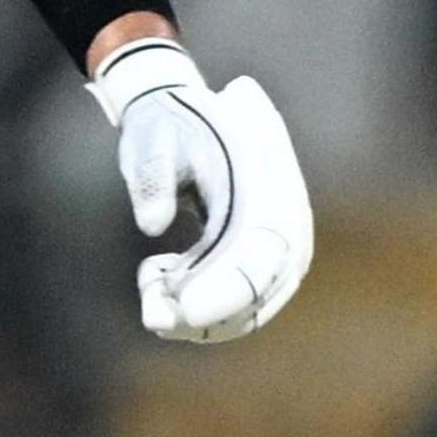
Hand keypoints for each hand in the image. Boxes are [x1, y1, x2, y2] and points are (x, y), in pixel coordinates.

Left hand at [91, 38, 311, 342]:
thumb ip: (152, 177)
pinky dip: (199, 312)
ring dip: (201, 321)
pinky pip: (240, 304)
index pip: (264, 248)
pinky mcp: (260, 262)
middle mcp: (287, 220)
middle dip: (210, 316)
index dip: (230, 286)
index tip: (186, 311)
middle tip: (154, 319)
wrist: (183, 115)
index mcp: (269, 183)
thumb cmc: (167, 126)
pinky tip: (156, 280)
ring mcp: (280, 245)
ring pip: (253, 306)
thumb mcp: (152, 138)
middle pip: (265, 288)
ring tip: (148, 292)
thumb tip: (151, 224)